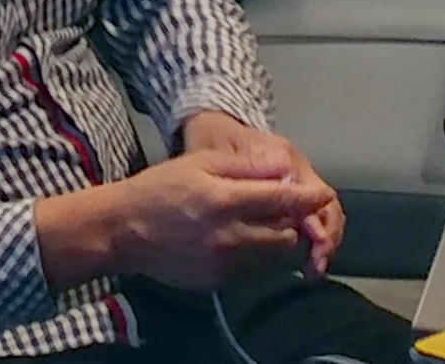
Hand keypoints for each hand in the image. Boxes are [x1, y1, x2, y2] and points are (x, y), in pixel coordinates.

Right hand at [171, 116, 342, 277]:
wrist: (122, 230)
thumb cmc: (158, 189)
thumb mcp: (197, 163)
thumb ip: (243, 166)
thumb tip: (283, 166)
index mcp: (224, 199)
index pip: (282, 199)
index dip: (308, 197)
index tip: (322, 194)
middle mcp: (229, 235)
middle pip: (286, 234)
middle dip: (293, 221)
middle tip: (284, 209)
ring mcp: (224, 263)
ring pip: (274, 256)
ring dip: (277, 240)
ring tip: (261, 224)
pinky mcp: (218, 281)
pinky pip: (253, 271)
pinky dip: (256, 256)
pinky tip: (237, 241)